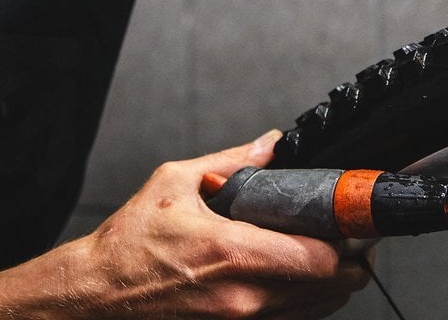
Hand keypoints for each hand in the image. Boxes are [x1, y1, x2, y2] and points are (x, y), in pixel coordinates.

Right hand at [76, 131, 368, 317]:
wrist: (93, 297)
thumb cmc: (127, 246)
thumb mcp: (174, 184)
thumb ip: (231, 162)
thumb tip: (270, 144)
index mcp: (230, 253)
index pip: (318, 258)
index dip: (346, 240)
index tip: (354, 223)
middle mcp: (241, 297)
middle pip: (328, 288)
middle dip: (348, 262)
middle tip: (351, 237)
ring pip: (315, 310)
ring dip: (331, 285)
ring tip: (330, 257)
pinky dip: (305, 303)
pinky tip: (301, 281)